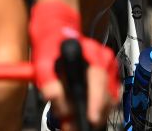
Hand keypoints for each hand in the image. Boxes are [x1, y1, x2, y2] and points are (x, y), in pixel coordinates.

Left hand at [29, 1, 118, 129]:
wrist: (57, 30)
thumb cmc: (51, 44)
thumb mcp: (42, 61)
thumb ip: (47, 80)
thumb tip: (54, 98)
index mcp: (92, 53)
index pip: (99, 79)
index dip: (95, 101)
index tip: (89, 117)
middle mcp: (105, 59)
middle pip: (106, 95)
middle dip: (91, 114)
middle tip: (72, 126)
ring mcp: (110, 68)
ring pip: (109, 100)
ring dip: (93, 113)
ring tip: (73, 121)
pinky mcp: (109, 77)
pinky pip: (108, 98)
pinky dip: (97, 108)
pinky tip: (82, 111)